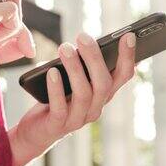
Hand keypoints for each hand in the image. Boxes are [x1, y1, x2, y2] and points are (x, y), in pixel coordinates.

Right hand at [0, 0, 35, 98]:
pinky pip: (11, 10)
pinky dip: (13, 29)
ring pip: (13, 1)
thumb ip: (2, 51)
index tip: (21, 49)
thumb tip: (25, 47)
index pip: (4, 3)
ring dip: (14, 26)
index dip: (17, 28)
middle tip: (4, 46)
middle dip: (18, 25)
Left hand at [8, 32, 136, 165]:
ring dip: (75, 69)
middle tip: (83, 36)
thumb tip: (87, 41)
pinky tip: (51, 72)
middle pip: (104, 84)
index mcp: (104, 94)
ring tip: (64, 48)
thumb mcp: (74, 79)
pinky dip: (56, 89)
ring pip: (84, 94)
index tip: (128, 35)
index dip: (128, 57)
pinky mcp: (58, 125)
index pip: (123, 76)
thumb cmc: (58, 97)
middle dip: (95, 58)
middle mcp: (96, 108)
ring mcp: (79, 119)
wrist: (37, 130)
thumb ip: (84, 65)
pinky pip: (60, 108)